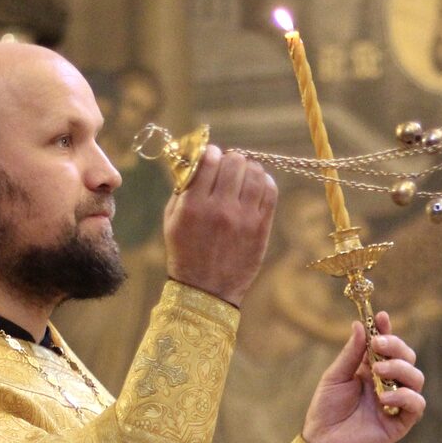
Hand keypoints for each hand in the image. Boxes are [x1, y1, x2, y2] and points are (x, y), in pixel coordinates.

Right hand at [163, 145, 277, 306]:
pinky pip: (270, 191)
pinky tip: (257, 184)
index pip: (209, 160)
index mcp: (194, 205)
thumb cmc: (185, 252)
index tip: (212, 156)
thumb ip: (183, 188)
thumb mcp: (172, 219)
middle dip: (231, 159)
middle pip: (234, 162)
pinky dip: (264, 181)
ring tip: (243, 175)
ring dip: (249, 168)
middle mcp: (220, 208)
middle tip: (229, 166)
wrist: (206, 290)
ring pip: (255, 172)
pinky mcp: (261, 227)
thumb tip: (197, 159)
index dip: (211, 152)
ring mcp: (243, 218)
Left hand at [302, 312, 425, 442]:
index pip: (387, 345)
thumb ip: (351, 353)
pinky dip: (405, 396)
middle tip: (377, 345)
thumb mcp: (335, 377)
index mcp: (372, 369)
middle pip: (407, 357)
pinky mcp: (400, 422)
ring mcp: (396, 402)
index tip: (380, 317)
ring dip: (400, 368)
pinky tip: (385, 397)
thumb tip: (359, 325)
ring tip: (378, 371)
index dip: (387, 330)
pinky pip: (416, 405)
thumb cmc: (326, 411)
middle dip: (396, 347)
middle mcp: (388, 383)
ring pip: (416, 377)